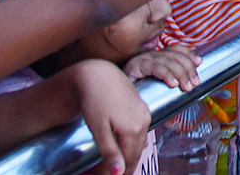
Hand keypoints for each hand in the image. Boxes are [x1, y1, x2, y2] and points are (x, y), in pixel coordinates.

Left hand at [74, 60, 150, 174]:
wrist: (97, 75)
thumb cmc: (94, 100)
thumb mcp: (99, 129)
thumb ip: (110, 152)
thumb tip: (118, 173)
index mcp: (133, 129)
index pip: (128, 161)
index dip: (116, 172)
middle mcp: (143, 121)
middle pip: (135, 154)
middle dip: (123, 167)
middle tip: (104, 172)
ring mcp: (144, 114)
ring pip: (138, 144)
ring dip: (127, 156)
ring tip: (112, 165)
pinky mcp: (142, 109)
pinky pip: (139, 133)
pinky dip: (130, 144)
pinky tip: (122, 147)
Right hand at [124, 44, 202, 91]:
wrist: (111, 96)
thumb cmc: (135, 93)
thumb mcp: (155, 85)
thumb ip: (169, 79)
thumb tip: (190, 82)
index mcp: (156, 57)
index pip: (176, 49)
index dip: (189, 54)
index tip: (199, 63)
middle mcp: (149, 55)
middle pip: (175, 55)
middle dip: (188, 69)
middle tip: (194, 83)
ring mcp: (142, 59)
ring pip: (168, 61)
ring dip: (181, 74)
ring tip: (187, 87)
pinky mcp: (135, 66)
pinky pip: (155, 67)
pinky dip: (167, 75)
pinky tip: (173, 84)